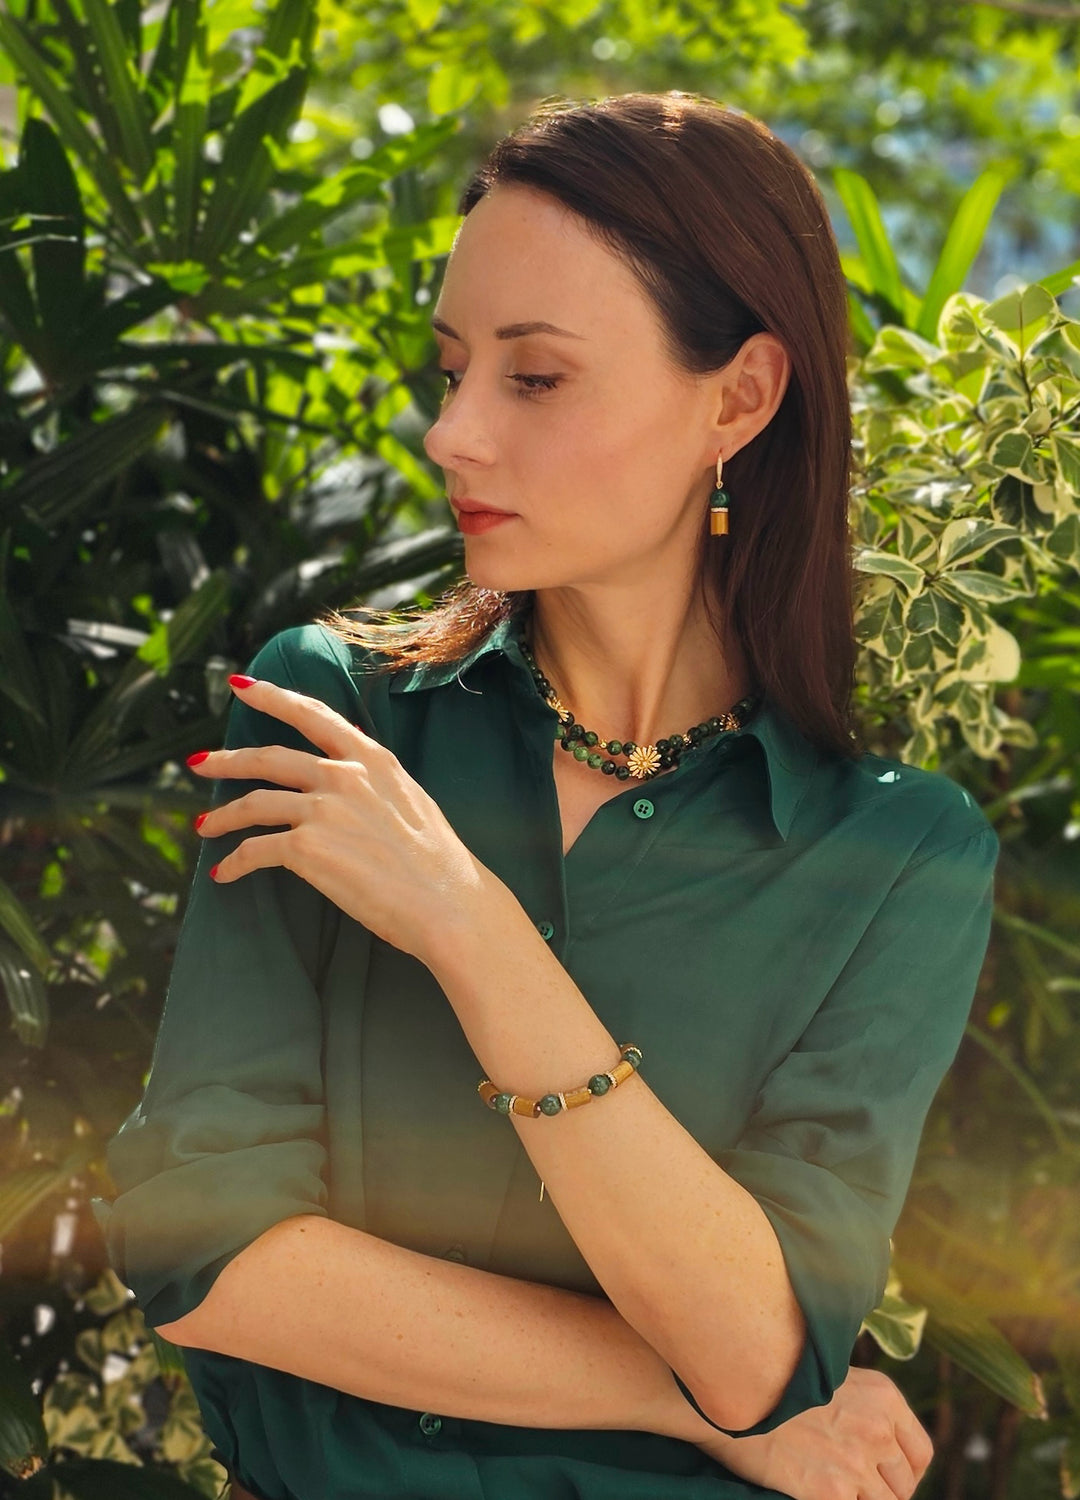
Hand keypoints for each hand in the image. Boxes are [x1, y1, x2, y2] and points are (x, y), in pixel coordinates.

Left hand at [187, 674, 494, 969]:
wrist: (447, 904)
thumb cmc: (438, 864)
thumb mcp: (410, 801)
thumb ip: (374, 783)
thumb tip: (348, 779)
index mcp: (372, 759)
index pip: (312, 715)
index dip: (272, 697)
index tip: (242, 686)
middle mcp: (344, 776)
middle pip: (268, 757)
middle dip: (226, 759)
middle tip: (199, 763)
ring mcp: (323, 810)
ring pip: (253, 803)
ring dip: (221, 816)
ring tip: (203, 827)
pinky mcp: (306, 850)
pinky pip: (255, 851)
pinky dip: (234, 863)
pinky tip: (224, 875)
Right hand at [691, 1367, 933, 1499]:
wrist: (734, 1387)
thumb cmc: (773, 1376)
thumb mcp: (830, 1375)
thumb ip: (860, 1405)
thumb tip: (870, 1437)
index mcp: (884, 1397)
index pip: (920, 1452)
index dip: (905, 1470)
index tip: (886, 1477)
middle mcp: (879, 1430)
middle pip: (905, 1485)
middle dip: (883, 1491)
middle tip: (854, 1486)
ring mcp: (857, 1464)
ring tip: (836, 1488)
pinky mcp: (831, 1493)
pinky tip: (816, 1492)